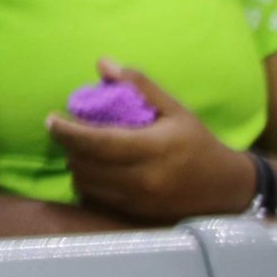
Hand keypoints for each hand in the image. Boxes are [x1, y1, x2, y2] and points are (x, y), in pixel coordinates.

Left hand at [47, 61, 254, 224]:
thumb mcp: (175, 108)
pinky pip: (96, 198)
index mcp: (152, 148)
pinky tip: (93, 167)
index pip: (96, 142)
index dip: (67, 132)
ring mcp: (136, 201)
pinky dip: (87, 181)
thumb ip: (140, 85)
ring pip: (86, 183)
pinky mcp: (134, 213)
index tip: (51, 119)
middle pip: (85, 164)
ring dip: (76, 164)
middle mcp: (141, 179)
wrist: (226, 188)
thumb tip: (103, 63)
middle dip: (69, 146)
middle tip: (66, 129)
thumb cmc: (198, 143)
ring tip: (81, 147)